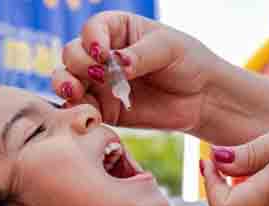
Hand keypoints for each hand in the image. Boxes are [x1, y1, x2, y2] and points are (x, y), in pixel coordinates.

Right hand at [53, 11, 220, 130]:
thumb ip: (140, 55)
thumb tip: (117, 63)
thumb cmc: (188, 62)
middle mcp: (103, 54)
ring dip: (66, 84)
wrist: (202, 98)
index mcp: (117, 29)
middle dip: (79, 64)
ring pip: (68, 80)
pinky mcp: (105, 109)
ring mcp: (101, 83)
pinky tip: (89, 112)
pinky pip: (82, 109)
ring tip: (75, 92)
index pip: (92, 29)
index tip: (103, 54)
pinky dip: (79, 110)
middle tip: (98, 75)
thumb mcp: (168, 48)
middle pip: (72, 54)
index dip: (92, 41)